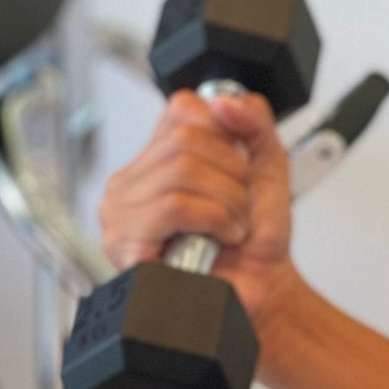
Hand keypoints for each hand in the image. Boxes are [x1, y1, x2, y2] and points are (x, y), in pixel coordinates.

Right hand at [98, 89, 295, 327]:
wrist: (262, 287)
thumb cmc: (256, 236)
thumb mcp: (266, 165)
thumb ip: (253, 121)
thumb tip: (222, 101)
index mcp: (158, 158)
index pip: (182, 108)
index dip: (225, 133)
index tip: (239, 167)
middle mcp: (132, 182)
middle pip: (187, 140)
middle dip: (233, 175)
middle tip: (238, 205)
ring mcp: (122, 213)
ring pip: (182, 172)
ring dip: (227, 201)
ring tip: (230, 225)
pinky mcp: (126, 244)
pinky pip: (174, 207)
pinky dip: (213, 218)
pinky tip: (219, 237)